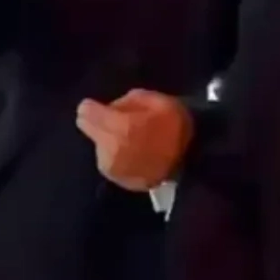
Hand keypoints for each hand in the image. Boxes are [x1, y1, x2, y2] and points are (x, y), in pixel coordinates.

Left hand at [75, 89, 193, 189]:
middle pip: (88, 128)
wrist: (193, 159)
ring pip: (98, 145)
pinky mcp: (119, 180)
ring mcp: (114, 168)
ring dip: (108, 140)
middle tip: (119, 121)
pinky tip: (133, 153)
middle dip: (100, 122)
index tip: (99, 107)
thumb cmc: (174, 123)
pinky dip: (116, 155)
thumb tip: (109, 110)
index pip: (86, 113)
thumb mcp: (152, 99)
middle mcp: (110, 149)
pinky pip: (109, 160)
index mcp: (119, 127)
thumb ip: (125, 102)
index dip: (91, 107)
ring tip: (130, 139)